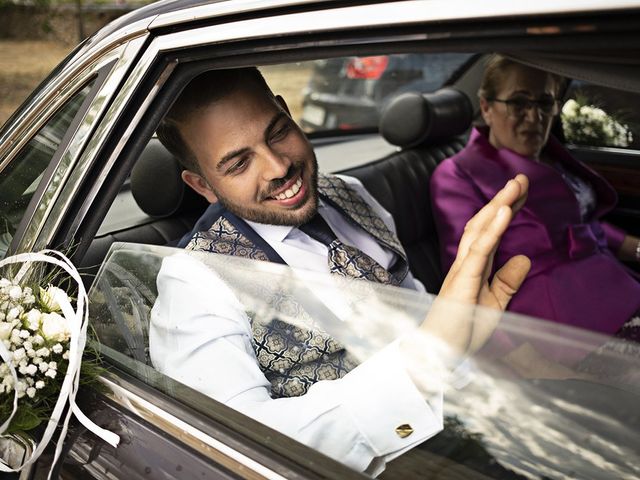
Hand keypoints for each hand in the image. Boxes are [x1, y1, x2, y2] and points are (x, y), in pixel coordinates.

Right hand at [418, 174, 531, 355]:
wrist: (438, 353)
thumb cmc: (461, 329)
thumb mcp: (495, 304)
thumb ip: (507, 281)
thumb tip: (523, 257)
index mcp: (474, 267)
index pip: (491, 232)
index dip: (506, 210)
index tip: (522, 192)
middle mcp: (466, 263)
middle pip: (484, 223)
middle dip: (503, 199)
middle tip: (521, 178)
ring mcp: (462, 270)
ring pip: (480, 229)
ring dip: (498, 205)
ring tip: (515, 186)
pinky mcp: (462, 280)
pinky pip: (479, 250)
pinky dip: (493, 229)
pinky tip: (505, 211)